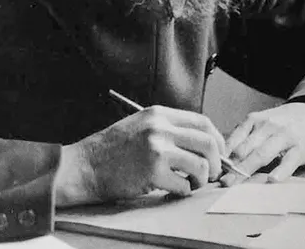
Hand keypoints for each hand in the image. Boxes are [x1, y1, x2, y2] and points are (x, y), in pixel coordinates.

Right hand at [55, 106, 225, 205]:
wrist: (86, 165)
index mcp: (158, 114)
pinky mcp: (153, 172)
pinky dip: (183, 191)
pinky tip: (172, 190)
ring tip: (190, 183)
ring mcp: (157, 148)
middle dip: (216, 161)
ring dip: (201, 179)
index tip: (217, 153)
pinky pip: (184, 185)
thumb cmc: (113, 149)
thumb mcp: (141, 125)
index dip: (216, 139)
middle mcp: (160, 127)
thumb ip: (168, 128)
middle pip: (207, 142)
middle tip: (211, 173)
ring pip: (200, 165)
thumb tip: (201, 143)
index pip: (202, 121)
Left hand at [221, 102, 304, 185]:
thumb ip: (247, 136)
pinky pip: (289, 160)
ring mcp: (284, 136)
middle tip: (220, 181)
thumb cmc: (286, 121)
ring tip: (235, 183)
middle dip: (230, 167)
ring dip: (246, 170)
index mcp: (255, 120)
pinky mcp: (302, 147)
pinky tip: (272, 179)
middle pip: (245, 149)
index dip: (223, 156)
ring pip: (262, 154)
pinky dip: (280, 170)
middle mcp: (267, 126)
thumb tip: (226, 156)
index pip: (234, 139)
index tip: (213, 169)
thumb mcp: (264, 122)